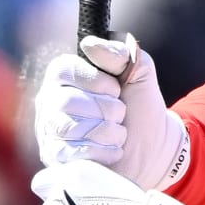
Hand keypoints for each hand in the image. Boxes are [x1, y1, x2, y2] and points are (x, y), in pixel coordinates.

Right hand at [34, 35, 188, 191]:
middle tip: (120, 114)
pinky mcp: (58, 160)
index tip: (116, 89)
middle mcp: (50, 102)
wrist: (155, 149)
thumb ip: (120, 52)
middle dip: (107, 109)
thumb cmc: (140, 107)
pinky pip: (73, 154)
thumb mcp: (139, 72)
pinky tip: (114, 151)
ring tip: (119, 133)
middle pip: (66, 101)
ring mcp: (50, 132)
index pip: (64, 69)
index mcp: (64, 76)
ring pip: (69, 128)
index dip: (96, 80)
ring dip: (108, 131)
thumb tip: (90, 45)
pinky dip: (103, 152)